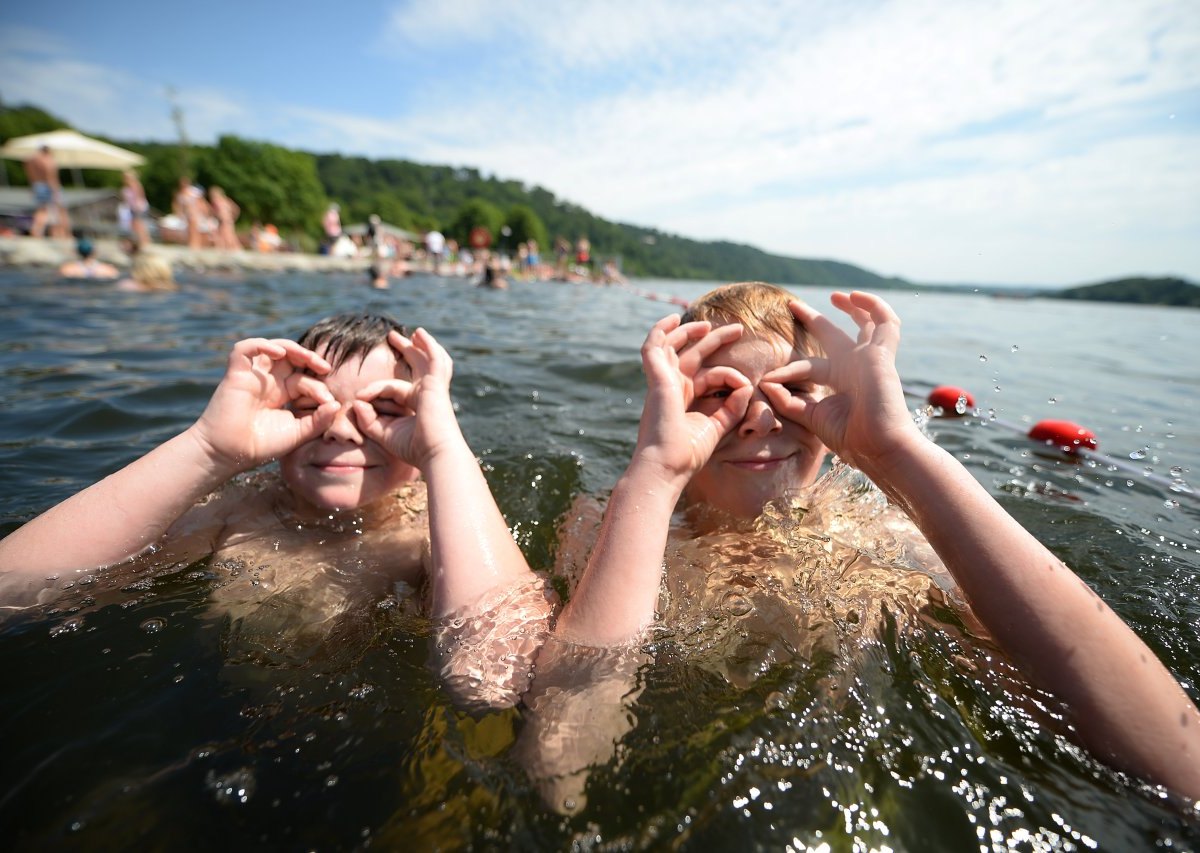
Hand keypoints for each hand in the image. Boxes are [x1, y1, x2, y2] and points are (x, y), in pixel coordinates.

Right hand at [191, 338, 337, 470]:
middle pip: (290, 358)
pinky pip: (244, 349)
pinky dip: (261, 344)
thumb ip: (318, 420)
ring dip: (291, 347)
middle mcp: (269, 382)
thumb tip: (336, 404)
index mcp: (282, 394)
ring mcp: (253, 377)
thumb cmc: (262, 445)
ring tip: (307, 356)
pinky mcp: (236, 374)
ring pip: (271, 348)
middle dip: (309, 358)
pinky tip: (278, 353)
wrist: (230, 453)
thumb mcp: (298, 433)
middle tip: (325, 368)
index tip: (329, 402)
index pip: (304, 380)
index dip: (319, 386)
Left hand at [354, 328, 457, 469]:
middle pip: (417, 366)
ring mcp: (434, 387)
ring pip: (429, 359)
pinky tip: (419, 334)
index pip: (392, 388)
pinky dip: (429, 345)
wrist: (436, 453)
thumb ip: (368, 419)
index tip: (358, 397)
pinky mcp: (436, 384)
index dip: (373, 391)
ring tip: (415, 332)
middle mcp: (427, 393)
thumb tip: (356, 402)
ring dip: (421, 345)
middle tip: (392, 337)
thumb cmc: (413, 449)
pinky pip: (434, 359)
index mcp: (418, 404)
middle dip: (406, 350)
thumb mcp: (384, 433)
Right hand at [632, 315, 751, 487]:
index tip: (746, 385)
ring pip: (671, 346)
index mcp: (684, 399)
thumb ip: (732, 407)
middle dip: (713, 339)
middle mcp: (672, 388)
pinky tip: (672, 319)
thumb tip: (747, 386)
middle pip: (691, 355)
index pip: (709, 375)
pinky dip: (660, 331)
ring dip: (688, 331)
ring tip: (707, 323)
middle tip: (738, 329)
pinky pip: (653, 348)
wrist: (668, 466)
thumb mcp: (718, 427)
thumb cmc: (689, 454)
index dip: (730, 375)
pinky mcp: (657, 379)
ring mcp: (662, 382)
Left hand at [760, 291, 921, 471]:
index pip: (810, 365)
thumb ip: (788, 401)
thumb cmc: (851, 438)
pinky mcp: (882, 354)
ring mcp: (870, 359)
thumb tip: (765, 383)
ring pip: (868, 323)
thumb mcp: (812, 416)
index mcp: (840, 382)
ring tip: (837, 296)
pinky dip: (873, 305)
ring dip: (854, 307)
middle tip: (793, 306)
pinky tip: (854, 297)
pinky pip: (885, 321)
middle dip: (815, 320)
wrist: (879, 447)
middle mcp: (855, 367)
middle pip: (835, 336)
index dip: (787, 368)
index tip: (766, 378)